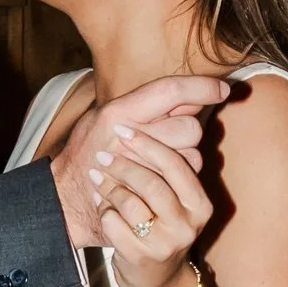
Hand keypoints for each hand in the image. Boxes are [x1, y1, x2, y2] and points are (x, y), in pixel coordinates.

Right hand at [51, 74, 226, 248]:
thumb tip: (190, 96)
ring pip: (193, 154)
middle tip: (168, 135)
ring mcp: (142, 168)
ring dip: (184, 156)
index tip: (222, 89)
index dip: (201, 88)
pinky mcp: (151, 193)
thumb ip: (143, 106)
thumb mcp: (104, 117)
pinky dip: (179, 178)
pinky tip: (160, 177)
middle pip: (189, 125)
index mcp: (118, 111)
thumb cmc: (87, 152)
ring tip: (159, 159)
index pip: (170, 91)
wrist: (65, 198)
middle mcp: (131, 136)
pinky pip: (184, 179)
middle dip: (187, 130)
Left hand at [90, 124, 214, 286]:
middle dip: (123, 164)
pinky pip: (112, 222)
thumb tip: (169, 113)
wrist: (155, 280)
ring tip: (96, 177)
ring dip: (108, 186)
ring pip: (129, 202)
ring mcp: (165, 243)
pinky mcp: (140, 257)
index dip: (148, 142)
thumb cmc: (160, 226)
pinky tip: (100, 206)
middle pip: (152, 182)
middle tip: (102, 154)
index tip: (123, 128)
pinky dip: (103, 210)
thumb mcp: (175, 199)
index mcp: (200, 203)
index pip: (177, 163)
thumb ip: (171, 165)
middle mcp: (188, 224)